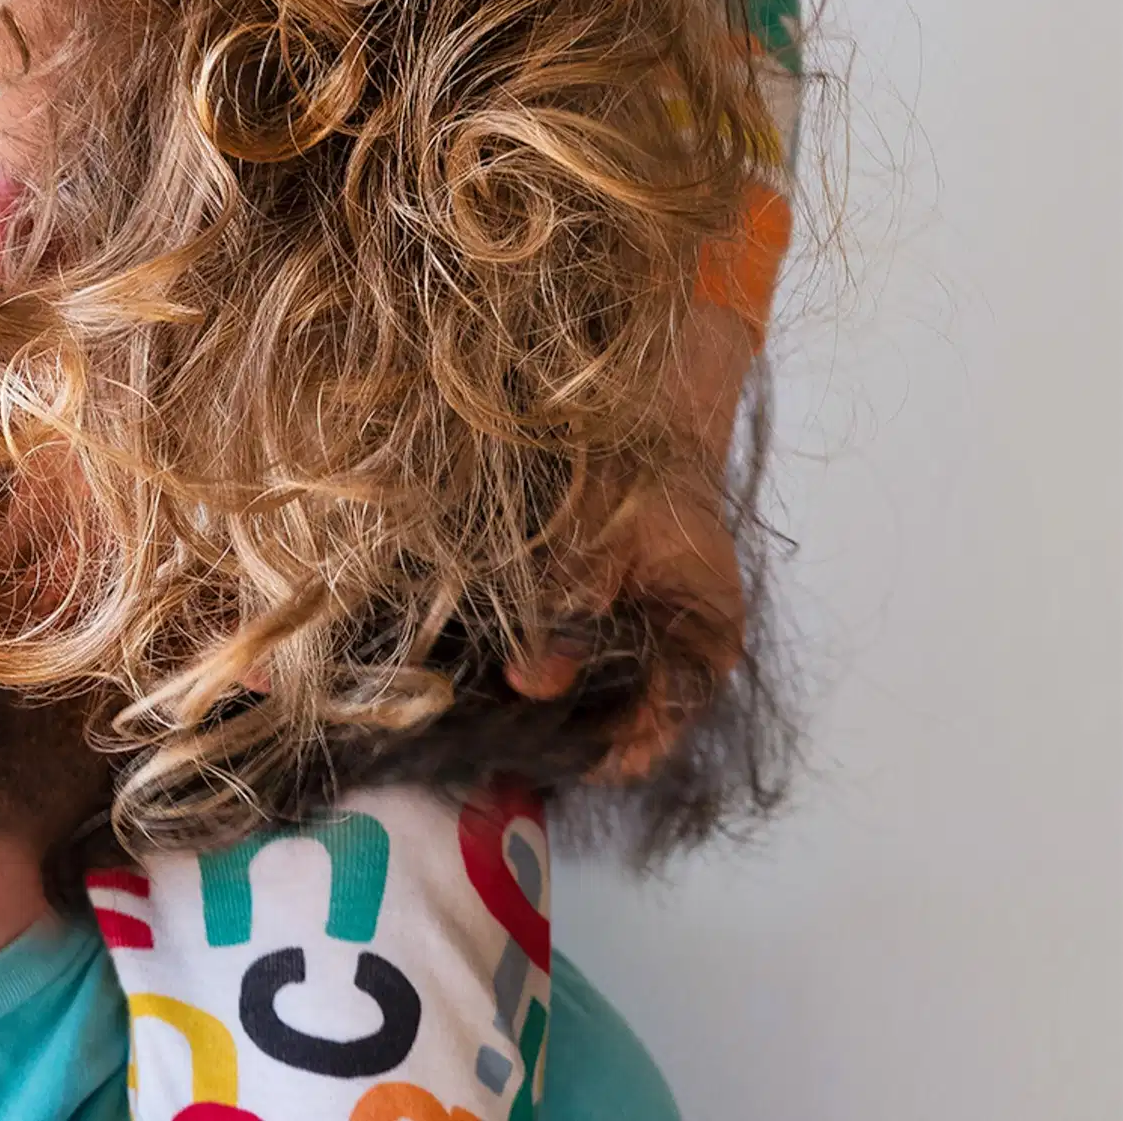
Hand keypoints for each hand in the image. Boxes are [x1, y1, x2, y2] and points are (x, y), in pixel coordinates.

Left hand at [506, 302, 757, 780]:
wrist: (648, 424)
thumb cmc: (636, 476)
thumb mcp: (597, 540)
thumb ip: (568, 610)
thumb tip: (529, 682)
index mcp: (703, 647)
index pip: (649, 739)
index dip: (585, 756)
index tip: (519, 750)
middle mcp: (684, 660)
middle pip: (619, 731)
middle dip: (555, 734)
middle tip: (482, 729)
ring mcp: (654, 646)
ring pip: (596, 705)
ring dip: (543, 708)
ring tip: (476, 703)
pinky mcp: (622, 627)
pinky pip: (583, 671)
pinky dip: (542, 674)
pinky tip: (491, 667)